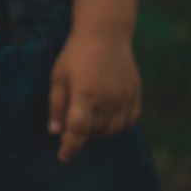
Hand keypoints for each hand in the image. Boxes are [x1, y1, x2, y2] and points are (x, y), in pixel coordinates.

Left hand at [47, 29, 140, 162]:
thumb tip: (55, 133)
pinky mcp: (135, 95)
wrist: (104, 33)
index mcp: (84, 93)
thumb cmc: (76, 54)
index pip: (78, 130)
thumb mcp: (59, 76)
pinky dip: (118, 126)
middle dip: (82, 134)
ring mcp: (123, 98)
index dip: (70, 147)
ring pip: (113, 131)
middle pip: (95, 132)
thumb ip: (57, 105)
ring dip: (100, 132)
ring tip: (90, 116)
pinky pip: (129, 123)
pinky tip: (108, 116)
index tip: (63, 156)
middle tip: (74, 122)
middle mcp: (106, 98)